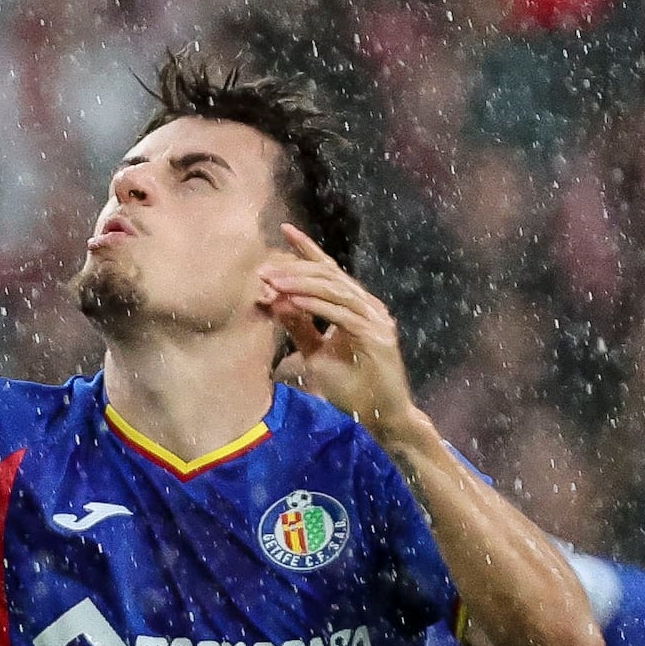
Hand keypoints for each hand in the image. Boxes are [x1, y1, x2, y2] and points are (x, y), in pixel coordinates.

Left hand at [258, 226, 417, 435]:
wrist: (380, 415)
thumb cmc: (351, 386)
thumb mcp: (316, 353)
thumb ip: (300, 327)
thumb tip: (276, 301)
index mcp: (356, 306)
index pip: (330, 271)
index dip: (309, 250)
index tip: (284, 230)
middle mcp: (369, 306)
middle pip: (330, 276)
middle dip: (295, 268)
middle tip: (264, 268)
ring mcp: (376, 319)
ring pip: (336, 291)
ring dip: (301, 284)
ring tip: (272, 281)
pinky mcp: (377, 336)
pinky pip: (342, 314)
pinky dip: (316, 305)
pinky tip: (293, 301)